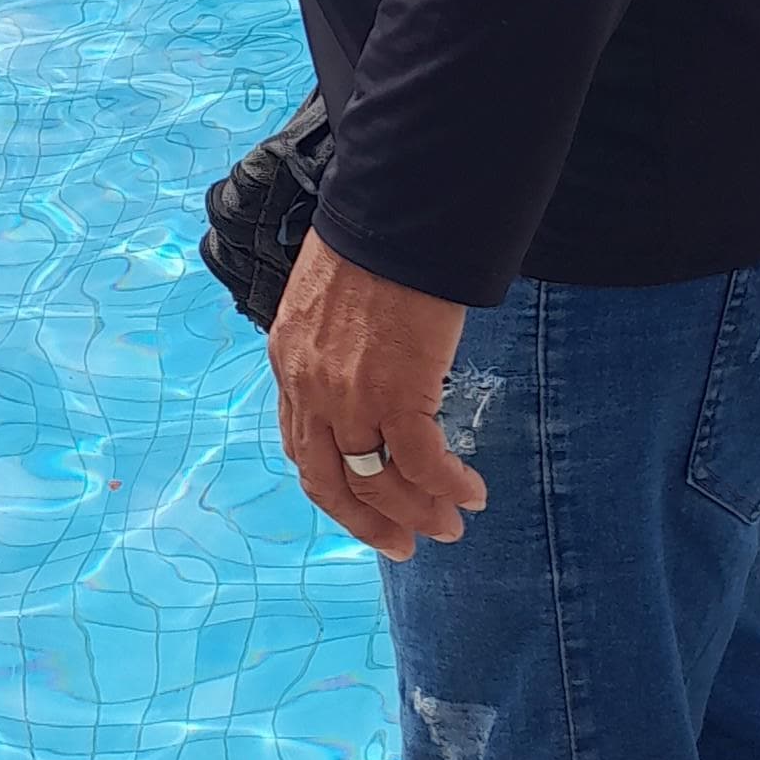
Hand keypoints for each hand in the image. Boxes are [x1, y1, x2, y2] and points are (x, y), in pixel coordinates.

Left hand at [267, 231, 484, 561]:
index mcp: (289, 362)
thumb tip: (362, 360)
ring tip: (449, 526)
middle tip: (403, 544)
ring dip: (417, 512)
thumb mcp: (326, 294)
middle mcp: (310, 388)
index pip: (302, 446)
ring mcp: (351, 396)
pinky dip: (447, 486)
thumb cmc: (370, 240)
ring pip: (379, 481)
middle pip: (332, 482)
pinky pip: (423, 463)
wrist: (392, 215)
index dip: (332, 485)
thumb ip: (332, 338)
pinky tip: (470, 493)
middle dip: (369, 521)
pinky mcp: (398, 392)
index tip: (360, 506)